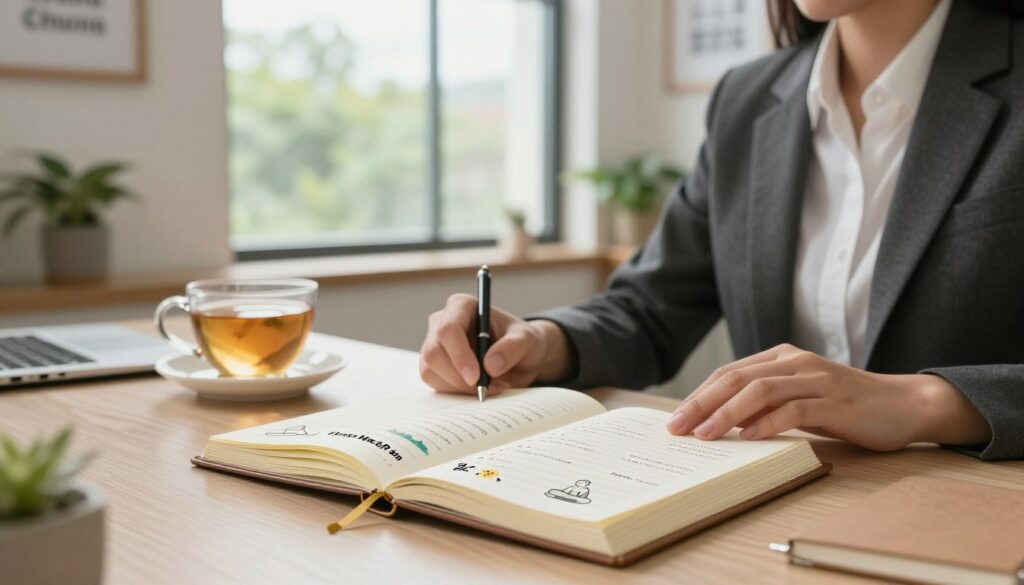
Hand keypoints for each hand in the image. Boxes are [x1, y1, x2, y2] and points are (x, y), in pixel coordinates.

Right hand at [419, 294, 571, 394]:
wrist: (520, 358)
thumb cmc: (522, 341)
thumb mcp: (527, 341)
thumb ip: (513, 348)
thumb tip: (490, 365)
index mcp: (462, 306)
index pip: (448, 329)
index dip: (459, 355)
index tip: (476, 377)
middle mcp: (442, 322)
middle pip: (434, 353)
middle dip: (459, 377)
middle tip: (487, 388)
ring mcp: (434, 344)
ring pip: (431, 371)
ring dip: (460, 387)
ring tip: (492, 386)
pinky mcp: (434, 366)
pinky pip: (436, 384)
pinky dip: (458, 393)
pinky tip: (480, 388)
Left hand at [666, 344, 990, 450]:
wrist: (903, 405)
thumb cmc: (844, 407)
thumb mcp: (797, 401)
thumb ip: (763, 405)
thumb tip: (717, 425)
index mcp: (780, 358)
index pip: (728, 373)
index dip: (698, 395)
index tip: (675, 420)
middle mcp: (794, 362)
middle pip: (736, 378)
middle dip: (702, 403)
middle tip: (677, 428)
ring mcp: (815, 379)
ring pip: (760, 390)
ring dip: (727, 414)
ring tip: (705, 435)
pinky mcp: (834, 400)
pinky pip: (794, 409)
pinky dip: (768, 422)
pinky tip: (749, 437)